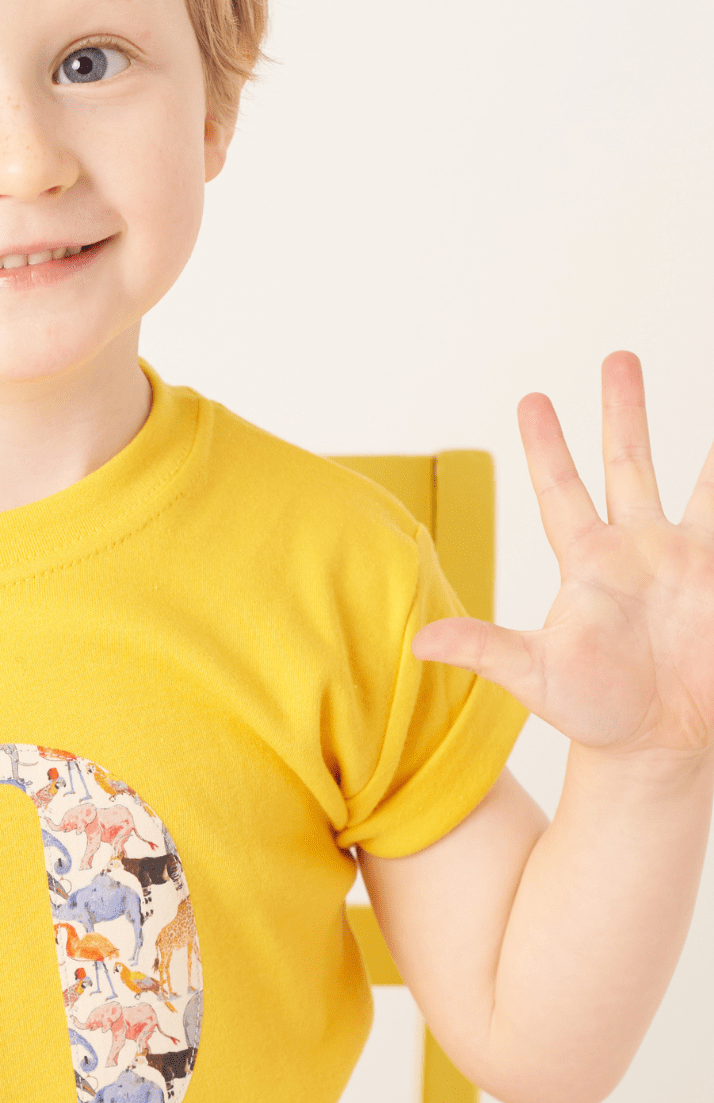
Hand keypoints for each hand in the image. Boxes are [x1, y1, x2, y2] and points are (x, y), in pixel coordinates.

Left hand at [413, 352, 713, 765]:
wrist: (657, 747)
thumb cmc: (594, 710)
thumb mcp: (536, 677)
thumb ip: (484, 650)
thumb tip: (418, 643)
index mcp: (588, 564)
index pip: (561, 491)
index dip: (546, 447)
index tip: (530, 399)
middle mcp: (637, 550)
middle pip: (630, 464)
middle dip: (624, 411)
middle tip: (619, 355)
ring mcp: (686, 563)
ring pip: (701, 488)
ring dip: (708, 452)